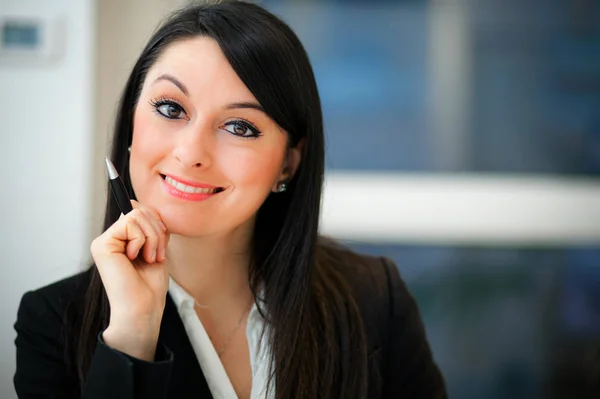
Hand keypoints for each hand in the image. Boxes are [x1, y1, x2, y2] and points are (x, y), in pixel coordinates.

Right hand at [90, 200, 169, 359]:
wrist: (143, 307)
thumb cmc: (150, 285)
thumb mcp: (155, 247)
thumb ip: (149, 227)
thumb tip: (137, 203)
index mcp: (122, 240)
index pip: (138, 211)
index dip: (156, 220)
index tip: (161, 241)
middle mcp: (110, 239)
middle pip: (139, 210)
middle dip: (158, 230)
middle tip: (157, 254)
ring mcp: (104, 241)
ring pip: (136, 214)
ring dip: (152, 237)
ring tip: (150, 258)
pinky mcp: (101, 244)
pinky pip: (129, 223)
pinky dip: (142, 240)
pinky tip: (136, 258)